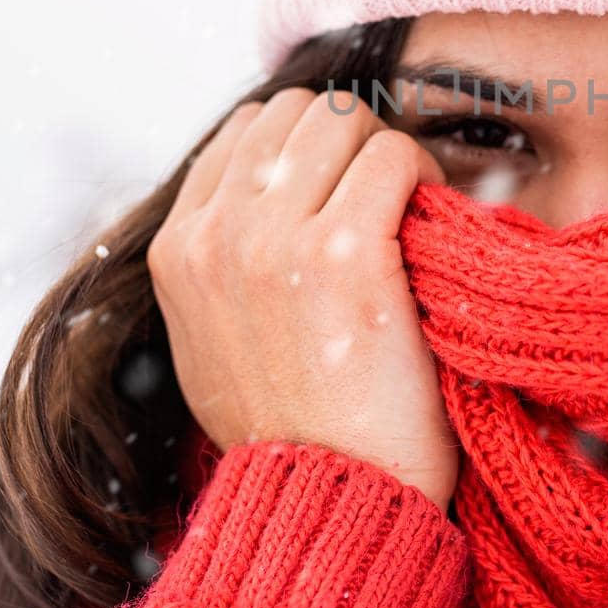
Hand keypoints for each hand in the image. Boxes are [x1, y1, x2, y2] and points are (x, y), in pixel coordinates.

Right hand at [148, 88, 458, 508]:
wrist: (331, 496)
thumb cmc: (288, 422)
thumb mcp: (211, 336)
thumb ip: (219, 257)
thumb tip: (255, 191)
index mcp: (176, 248)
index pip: (247, 128)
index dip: (309, 147)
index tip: (343, 185)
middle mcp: (215, 234)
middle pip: (299, 111)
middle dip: (351, 140)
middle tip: (384, 193)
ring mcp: (274, 240)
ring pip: (346, 119)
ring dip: (385, 152)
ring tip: (405, 206)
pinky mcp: (343, 253)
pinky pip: (394, 156)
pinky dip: (421, 174)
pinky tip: (430, 218)